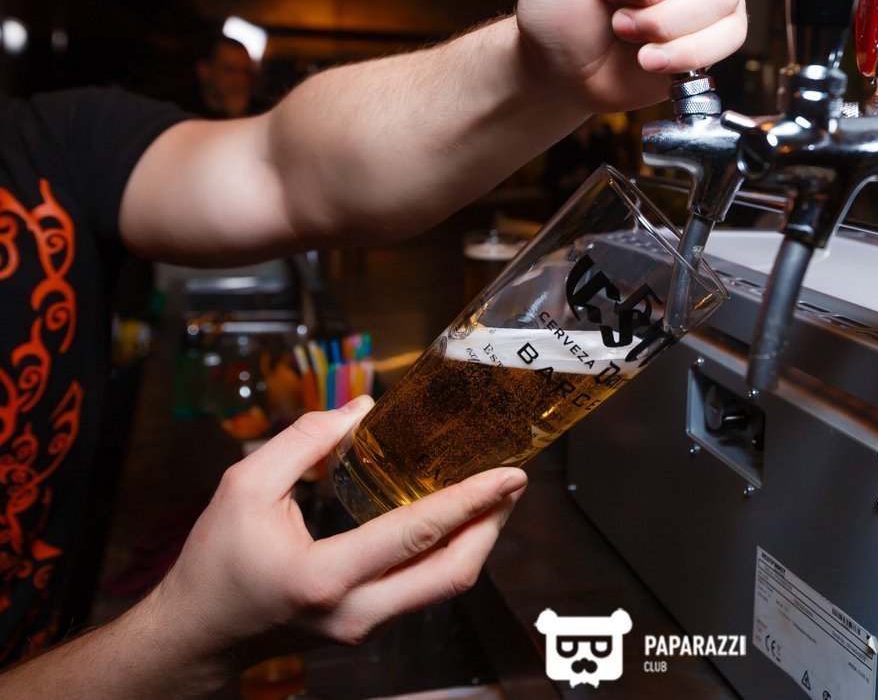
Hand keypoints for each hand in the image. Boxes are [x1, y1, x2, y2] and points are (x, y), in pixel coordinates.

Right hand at [153, 397, 525, 656]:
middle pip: (452, 574)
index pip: (417, 533)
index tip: (509, 474)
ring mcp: (365, 627)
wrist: (199, 634)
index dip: (470, 500)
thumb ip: (304, 442)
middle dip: (492, 525)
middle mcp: (355, 611)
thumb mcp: (244, 487)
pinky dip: (448, 554)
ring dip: (477, 540)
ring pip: (444, 587)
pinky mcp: (368, 628)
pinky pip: (423, 590)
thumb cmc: (216, 562)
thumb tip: (362, 408)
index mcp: (323, 576)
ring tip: (495, 497)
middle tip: (514, 483)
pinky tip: (457, 522)